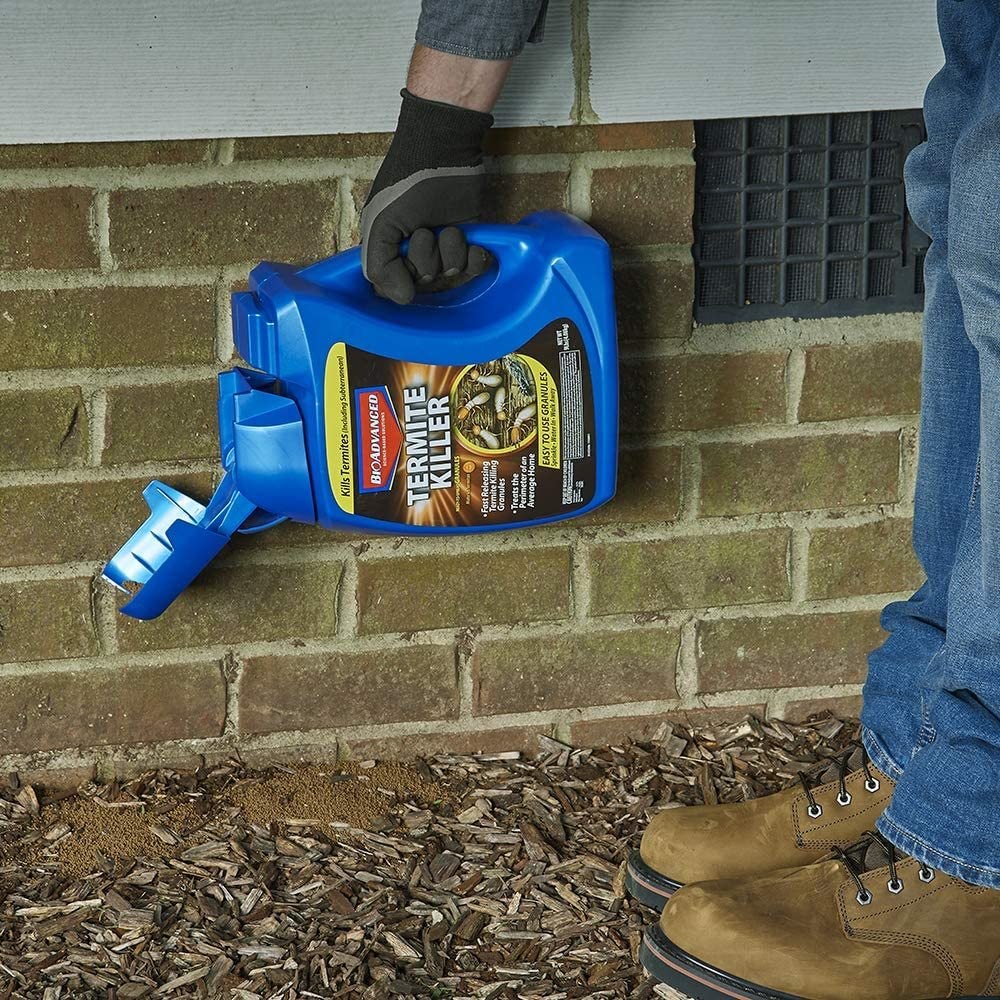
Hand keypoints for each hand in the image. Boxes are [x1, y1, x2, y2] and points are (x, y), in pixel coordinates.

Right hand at [361, 88, 494, 303]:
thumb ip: (379, 266)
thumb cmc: (406, 182)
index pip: (394, 289)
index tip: (403, 261)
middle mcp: (415, 253)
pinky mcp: (469, 240)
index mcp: (389, 250)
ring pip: (451, 275)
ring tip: (447, 226)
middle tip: (424, 229)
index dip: (402, 281)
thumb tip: (404, 299)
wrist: (443, 149)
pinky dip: (475, 257)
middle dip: (427, 257)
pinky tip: (472, 243)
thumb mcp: (380, 224)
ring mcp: (443, 247)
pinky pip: (474, 267)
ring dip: (451, 249)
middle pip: (426, 283)